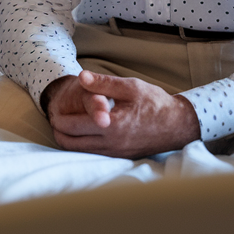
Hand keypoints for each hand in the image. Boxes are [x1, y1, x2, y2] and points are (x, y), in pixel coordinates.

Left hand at [43, 70, 199, 158]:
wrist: (179, 125)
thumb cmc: (155, 103)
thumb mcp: (130, 87)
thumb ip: (102, 83)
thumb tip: (80, 77)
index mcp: (110, 126)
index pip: (71, 126)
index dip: (57, 117)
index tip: (54, 108)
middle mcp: (111, 144)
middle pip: (70, 143)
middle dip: (58, 130)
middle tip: (56, 117)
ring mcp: (115, 153)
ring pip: (80, 152)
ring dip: (69, 139)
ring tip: (66, 124)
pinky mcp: (120, 157)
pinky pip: (93, 154)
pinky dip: (82, 145)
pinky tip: (84, 132)